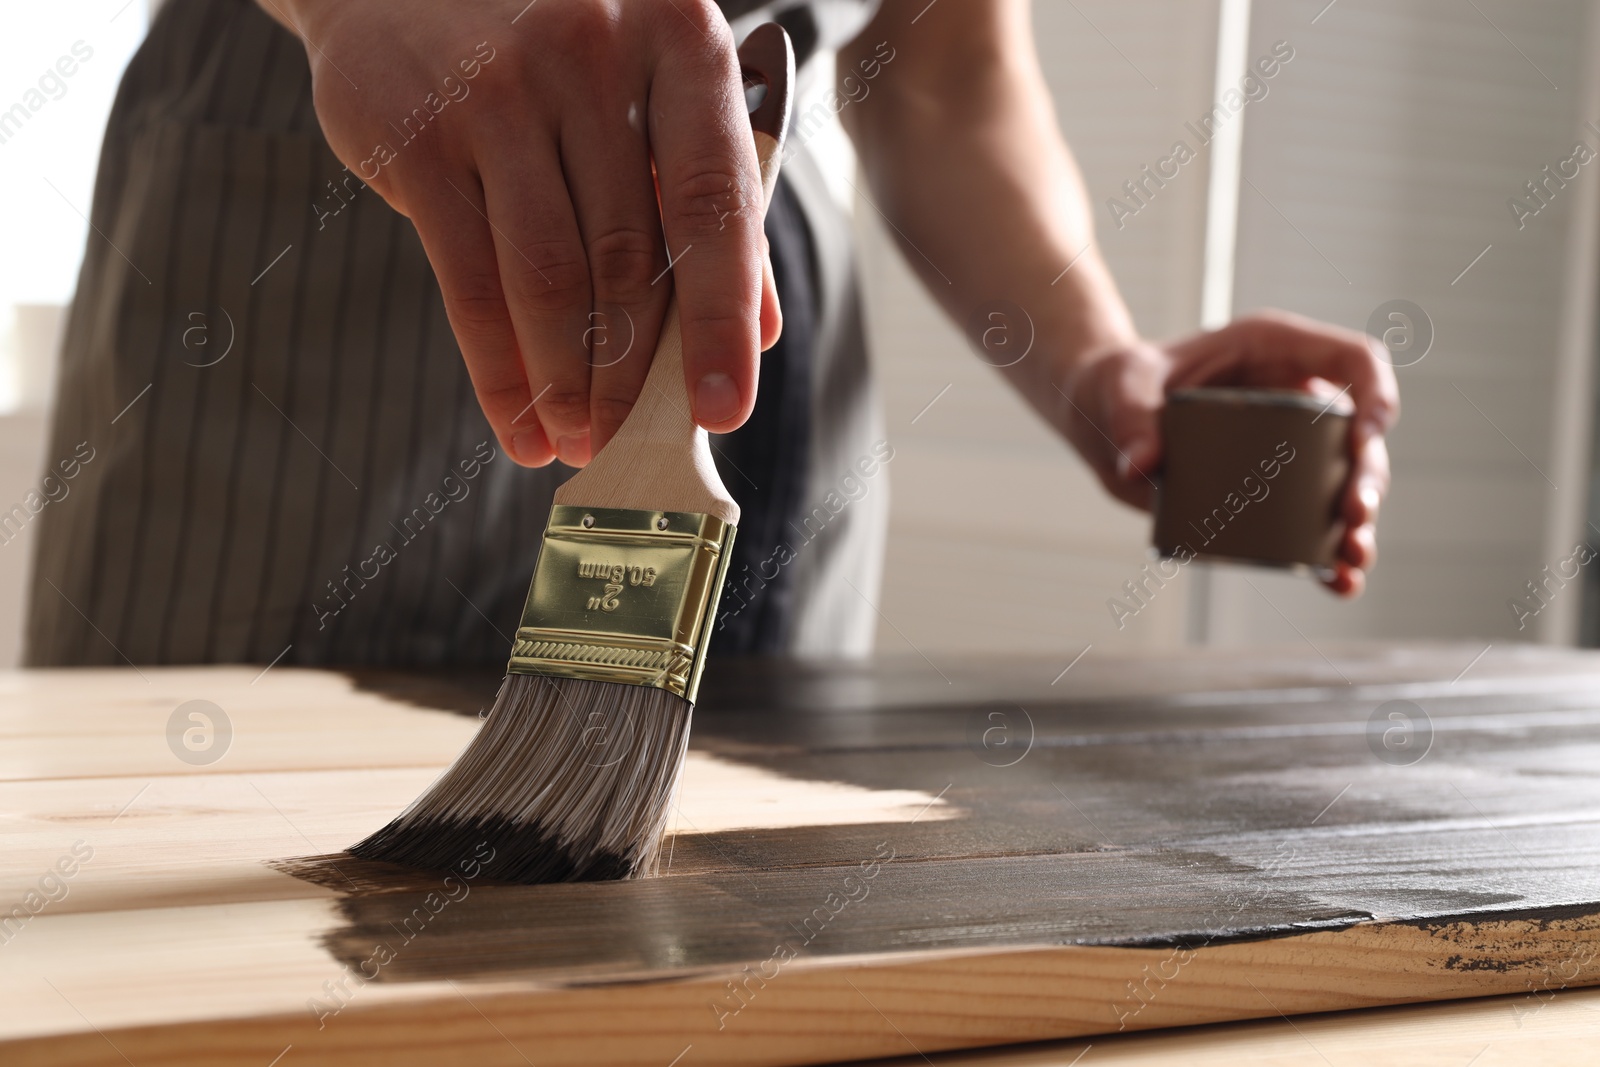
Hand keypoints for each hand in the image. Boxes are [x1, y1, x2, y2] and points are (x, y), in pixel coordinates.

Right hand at [269, 0, 781, 466]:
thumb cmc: (559, 56)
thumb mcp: (650, 93)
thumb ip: (709, 200)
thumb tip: (763, 328)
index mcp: (678, 41)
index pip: (717, 201)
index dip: (723, 319)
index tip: (723, 410)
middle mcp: (593, 54)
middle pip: (627, 256)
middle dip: (631, 377)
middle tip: (628, 446)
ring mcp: (497, 90)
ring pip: (548, 279)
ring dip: (566, 385)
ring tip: (576, 441)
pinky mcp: (420, 135)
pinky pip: (470, 283)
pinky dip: (498, 373)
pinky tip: (519, 422)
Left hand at [1060, 310, 1399, 596]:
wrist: (1101, 413)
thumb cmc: (1119, 381)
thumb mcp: (1121, 386)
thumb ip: (1131, 416)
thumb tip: (1141, 466)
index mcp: (1276, 349)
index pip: (1355, 359)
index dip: (1377, 393)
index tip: (1365, 438)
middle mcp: (1295, 396)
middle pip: (1358, 434)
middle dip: (1366, 477)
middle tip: (1353, 515)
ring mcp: (1288, 445)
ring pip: (1345, 483)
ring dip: (1356, 523)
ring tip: (1352, 557)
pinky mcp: (1268, 489)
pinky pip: (1310, 521)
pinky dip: (1326, 553)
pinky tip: (1338, 581)